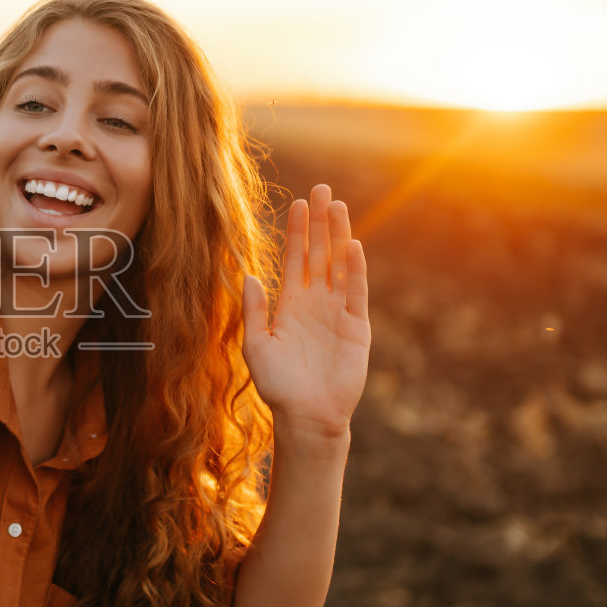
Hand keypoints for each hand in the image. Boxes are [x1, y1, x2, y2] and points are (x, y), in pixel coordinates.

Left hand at [242, 184, 370, 439]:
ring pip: (339, 265)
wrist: (307, 416)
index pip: (295, 259)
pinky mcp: (356, 327)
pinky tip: (352, 245)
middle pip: (319, 253)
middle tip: (322, 189)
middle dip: (320, 222)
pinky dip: (354, 269)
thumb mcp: (256, 345)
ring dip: (338, 236)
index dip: (296, 232)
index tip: (298, 203)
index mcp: (290, 305)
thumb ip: (254, 311)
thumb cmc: (278, 386)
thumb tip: (250, 276)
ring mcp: (337, 312)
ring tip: (338, 206)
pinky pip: (355, 292)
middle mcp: (315, 303)